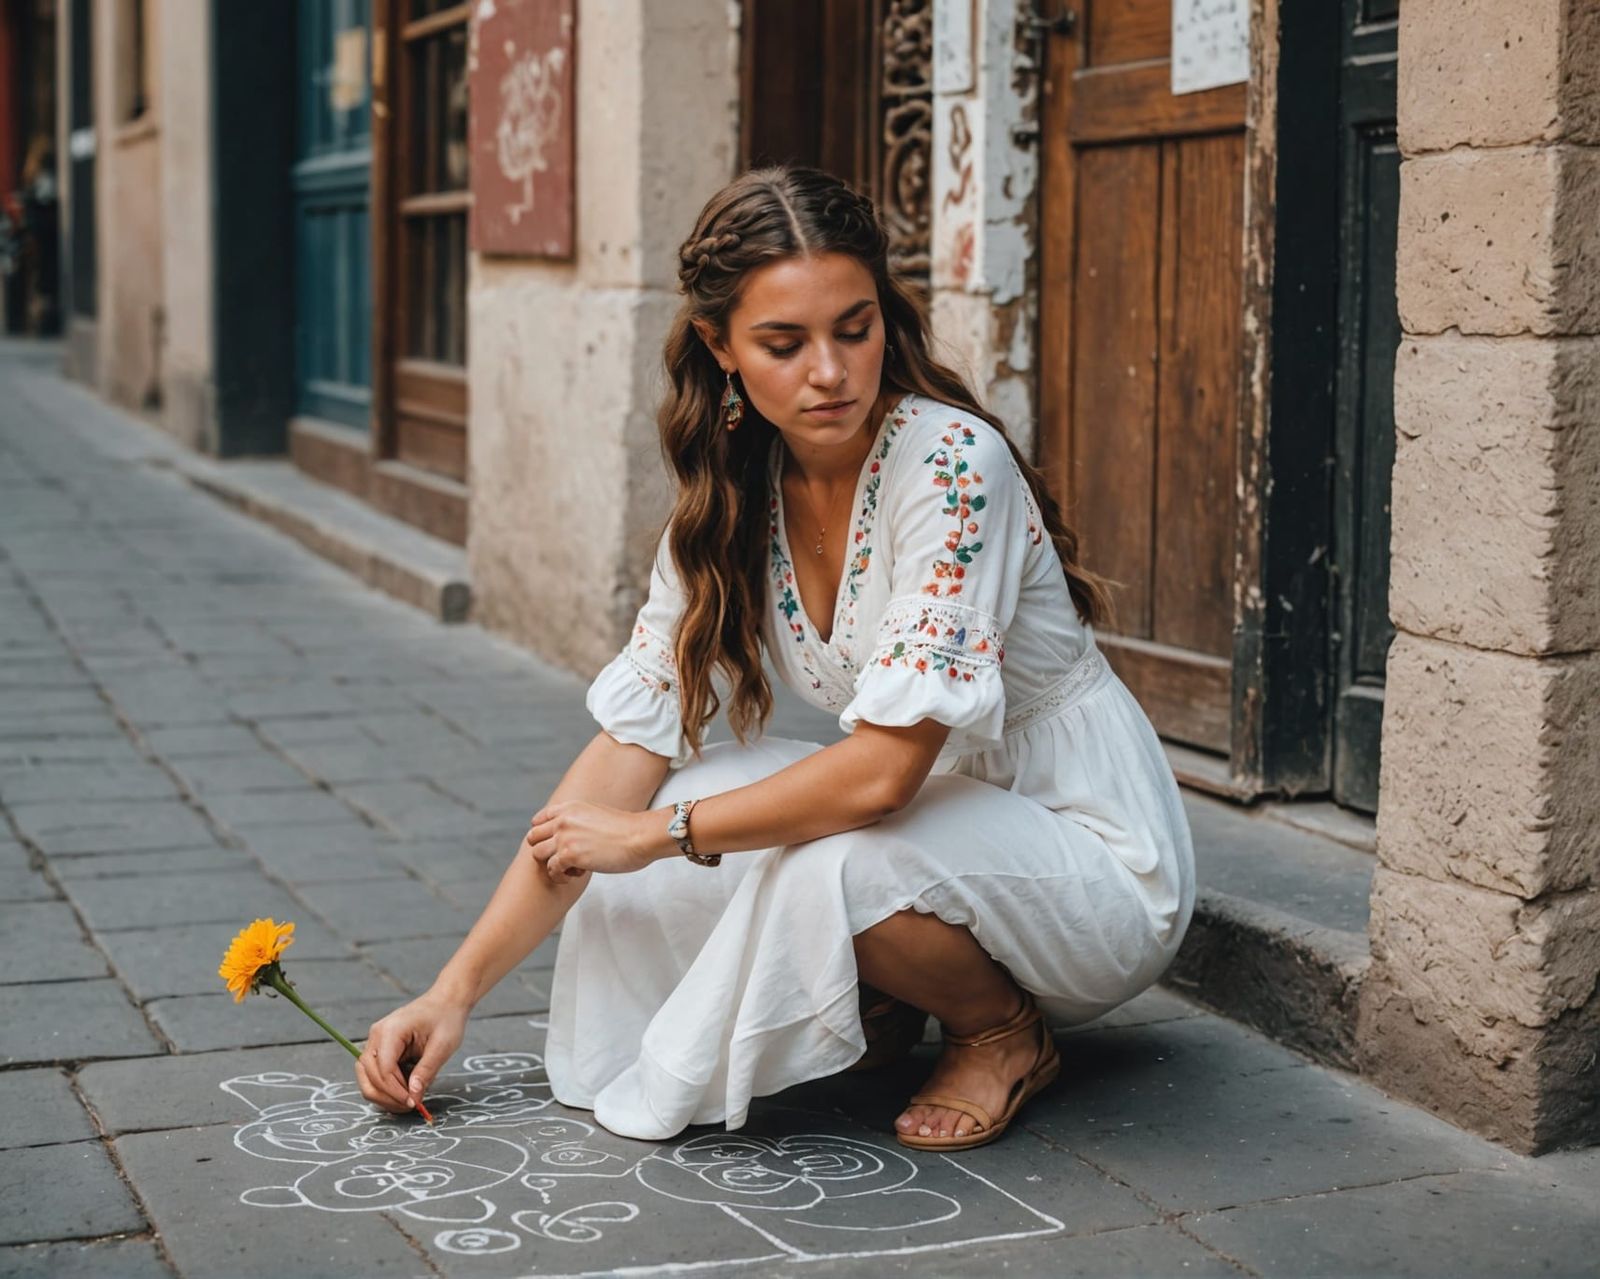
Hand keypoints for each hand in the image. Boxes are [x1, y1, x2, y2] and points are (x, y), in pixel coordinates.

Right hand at [356, 991, 468, 1115]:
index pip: (383, 1068)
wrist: (446, 1001)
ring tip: (408, 1101)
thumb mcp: (443, 1045)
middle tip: (411, 1106)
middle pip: (368, 1075)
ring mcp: (376, 1042)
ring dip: (383, 1094)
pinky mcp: (380, 1049)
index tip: (414, 1102)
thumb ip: (426, 1071)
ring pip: (366, 1077)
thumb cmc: (446, 1019)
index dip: (395, 1090)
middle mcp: (377, 1035)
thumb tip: (412, 1097)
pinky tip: (407, 1089)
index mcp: (391, 1031)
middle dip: (387, 1096)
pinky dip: (387, 1086)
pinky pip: (375, 1073)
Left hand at [524, 800, 663, 880]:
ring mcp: (564, 837)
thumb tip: (574, 834)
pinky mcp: (569, 855)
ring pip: (538, 855)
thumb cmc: (627, 829)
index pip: (538, 820)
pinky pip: (551, 870)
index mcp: (569, 807)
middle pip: (533, 838)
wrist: (640, 836)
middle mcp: (563, 819)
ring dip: (552, 865)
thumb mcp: (596, 813)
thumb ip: (579, 820)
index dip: (544, 836)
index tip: (555, 846)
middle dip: (545, 851)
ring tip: (571, 869)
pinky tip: (577, 875)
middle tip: (562, 859)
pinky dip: (561, 876)